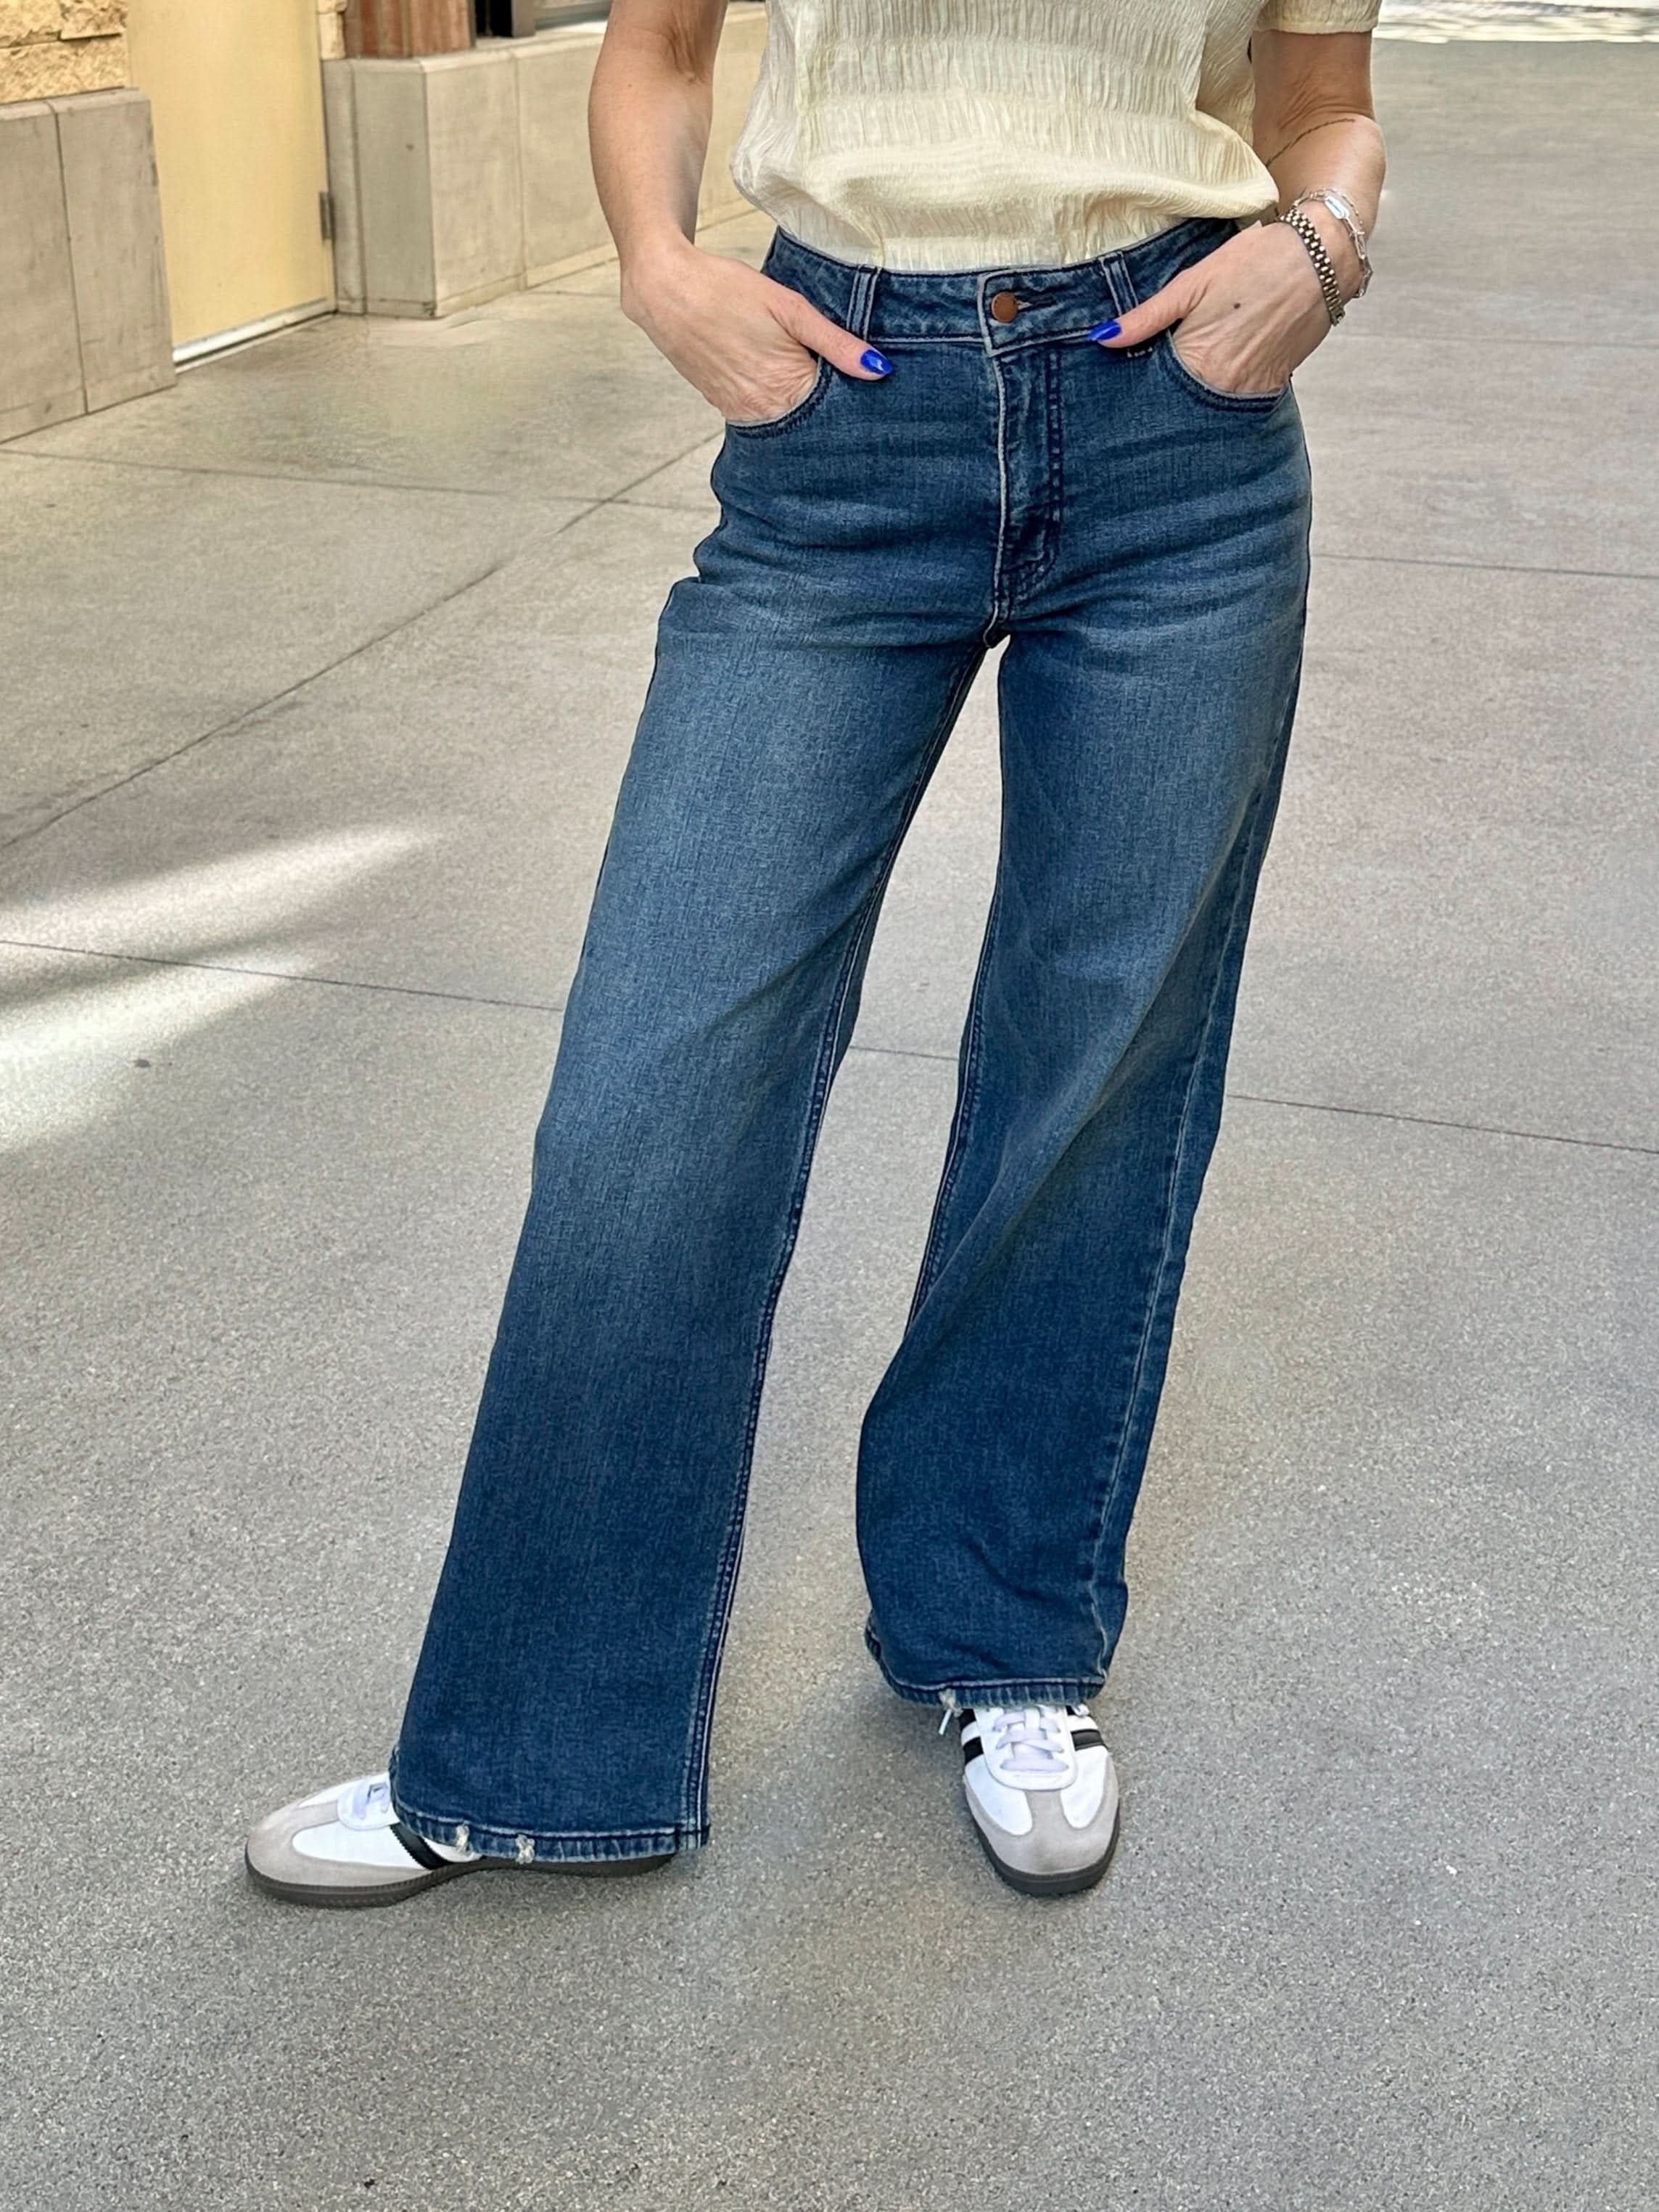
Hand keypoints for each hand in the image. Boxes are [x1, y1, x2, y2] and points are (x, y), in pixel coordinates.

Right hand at [621, 238, 890, 423]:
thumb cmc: (726, 290)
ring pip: (785, 417)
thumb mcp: (790, 308)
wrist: (663, 288)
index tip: (867, 387)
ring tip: (804, 371)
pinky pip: (760, 411)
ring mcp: (738, 413)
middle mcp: (760, 413)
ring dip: (800, 402)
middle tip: (839, 378)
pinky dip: (774, 398)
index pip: (834, 413)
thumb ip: (836, 343)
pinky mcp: (722, 406)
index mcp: (784, 392)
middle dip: (828, 404)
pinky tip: (774, 372)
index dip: (852, 398)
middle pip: (810, 420)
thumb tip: (879, 369)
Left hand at [1095, 219, 1341, 396]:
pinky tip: (1219, 374)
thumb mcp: (1193, 282)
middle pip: (1180, 405)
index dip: (1140, 388)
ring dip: (1195, 399)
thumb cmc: (1256, 261)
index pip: (1154, 392)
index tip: (1126, 387)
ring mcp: (1251, 391)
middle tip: (1155, 386)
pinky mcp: (1273, 387)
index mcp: (1197, 361)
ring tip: (1193, 375)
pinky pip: (1238, 402)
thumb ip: (1147, 316)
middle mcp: (1224, 386)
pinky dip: (1225, 393)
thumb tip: (1102, 338)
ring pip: (1209, 408)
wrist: (1322, 256)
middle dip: (1166, 399)